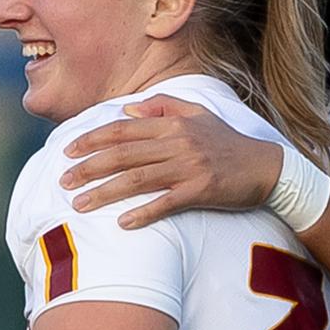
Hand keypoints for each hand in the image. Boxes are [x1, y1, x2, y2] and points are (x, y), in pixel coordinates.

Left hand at [63, 97, 280, 227]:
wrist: (267, 167)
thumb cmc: (227, 143)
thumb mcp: (198, 114)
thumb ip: (162, 107)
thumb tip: (127, 111)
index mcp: (173, 124)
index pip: (123, 130)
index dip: (93, 139)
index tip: (68, 151)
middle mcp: (178, 142)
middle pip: (123, 154)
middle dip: (89, 168)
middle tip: (63, 181)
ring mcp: (189, 167)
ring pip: (137, 179)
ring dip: (105, 192)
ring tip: (79, 204)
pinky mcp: (201, 190)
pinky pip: (166, 203)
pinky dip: (143, 212)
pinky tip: (122, 222)